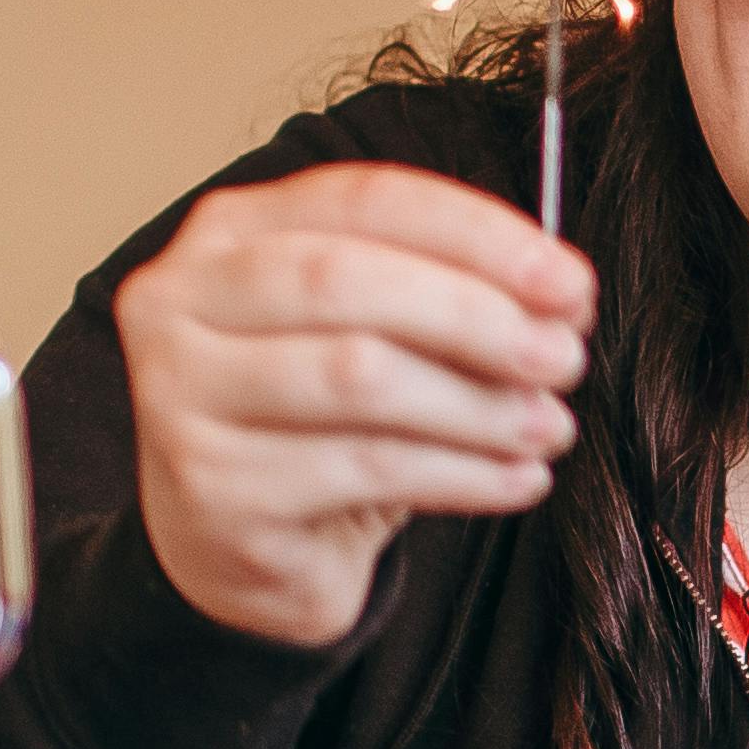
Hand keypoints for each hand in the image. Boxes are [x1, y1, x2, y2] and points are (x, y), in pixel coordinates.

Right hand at [114, 163, 596, 646]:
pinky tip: (516, 480)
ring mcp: (179, 394)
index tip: (569, 282)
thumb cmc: (315, 424)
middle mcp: (181, 299)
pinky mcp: (213, 487)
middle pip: (349, 281)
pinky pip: (365, 468)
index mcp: (229, 232)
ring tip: (550, 427)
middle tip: (565, 358)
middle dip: (479, 317)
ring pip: (359, 377)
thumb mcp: (372, 335)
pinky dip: (462, 473)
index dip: (478, 235)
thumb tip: (559, 297)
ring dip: (479, 403)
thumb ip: (443, 293)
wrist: (236, 549)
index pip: (363, 199)